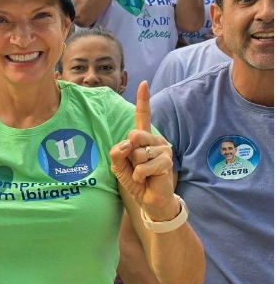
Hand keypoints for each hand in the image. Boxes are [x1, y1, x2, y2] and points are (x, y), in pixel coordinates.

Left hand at [109, 82, 175, 217]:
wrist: (149, 199)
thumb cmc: (135, 180)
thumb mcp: (118, 166)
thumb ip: (117, 153)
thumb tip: (127, 143)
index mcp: (143, 138)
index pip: (142, 117)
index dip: (143, 100)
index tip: (143, 84)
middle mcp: (155, 140)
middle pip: (133, 135)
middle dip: (129, 155)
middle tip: (136, 166)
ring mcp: (163, 149)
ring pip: (137, 152)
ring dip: (134, 167)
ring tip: (142, 173)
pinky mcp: (166, 162)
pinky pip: (143, 165)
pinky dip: (139, 175)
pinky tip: (146, 179)